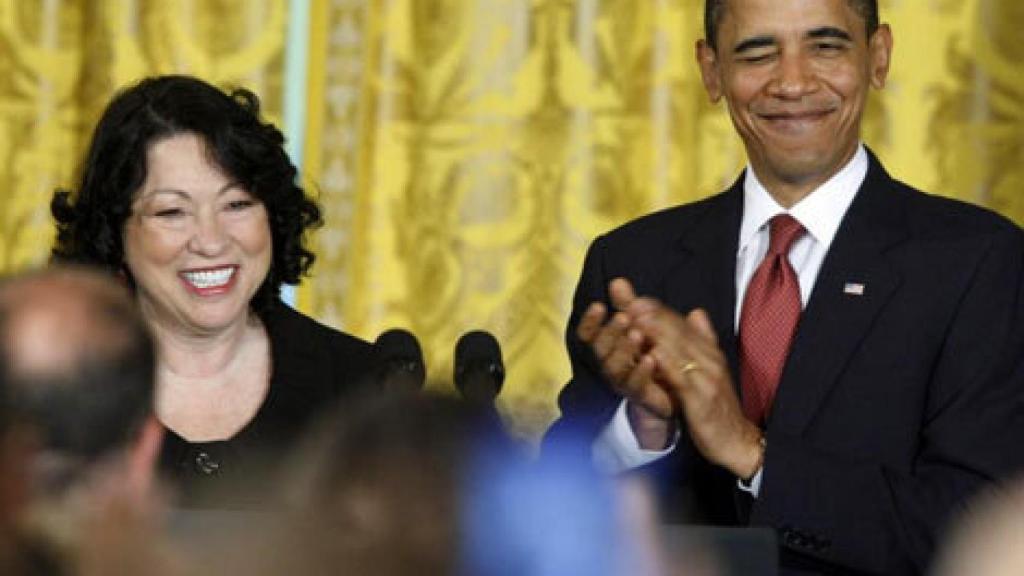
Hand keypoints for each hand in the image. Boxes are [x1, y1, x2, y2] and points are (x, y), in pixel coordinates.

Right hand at [577, 278, 675, 448]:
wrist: (674, 395)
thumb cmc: (655, 356)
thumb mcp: (644, 326)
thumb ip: (629, 306)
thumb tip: (618, 281)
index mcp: (609, 347)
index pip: (589, 334)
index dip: (590, 321)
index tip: (599, 305)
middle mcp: (611, 364)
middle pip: (600, 348)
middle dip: (610, 332)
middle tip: (623, 317)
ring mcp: (623, 382)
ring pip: (614, 367)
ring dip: (624, 350)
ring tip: (637, 334)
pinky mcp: (640, 396)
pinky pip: (635, 385)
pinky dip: (641, 371)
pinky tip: (651, 358)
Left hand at [629, 299, 763, 478]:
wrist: (737, 442)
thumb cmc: (717, 407)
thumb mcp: (711, 371)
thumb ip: (703, 341)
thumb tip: (696, 312)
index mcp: (710, 352)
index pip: (682, 324)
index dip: (658, 310)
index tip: (635, 298)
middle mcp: (710, 360)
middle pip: (679, 331)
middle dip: (653, 315)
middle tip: (628, 302)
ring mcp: (707, 378)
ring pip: (680, 348)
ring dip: (655, 332)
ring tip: (633, 319)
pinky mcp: (702, 398)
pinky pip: (682, 377)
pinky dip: (666, 364)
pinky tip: (650, 354)